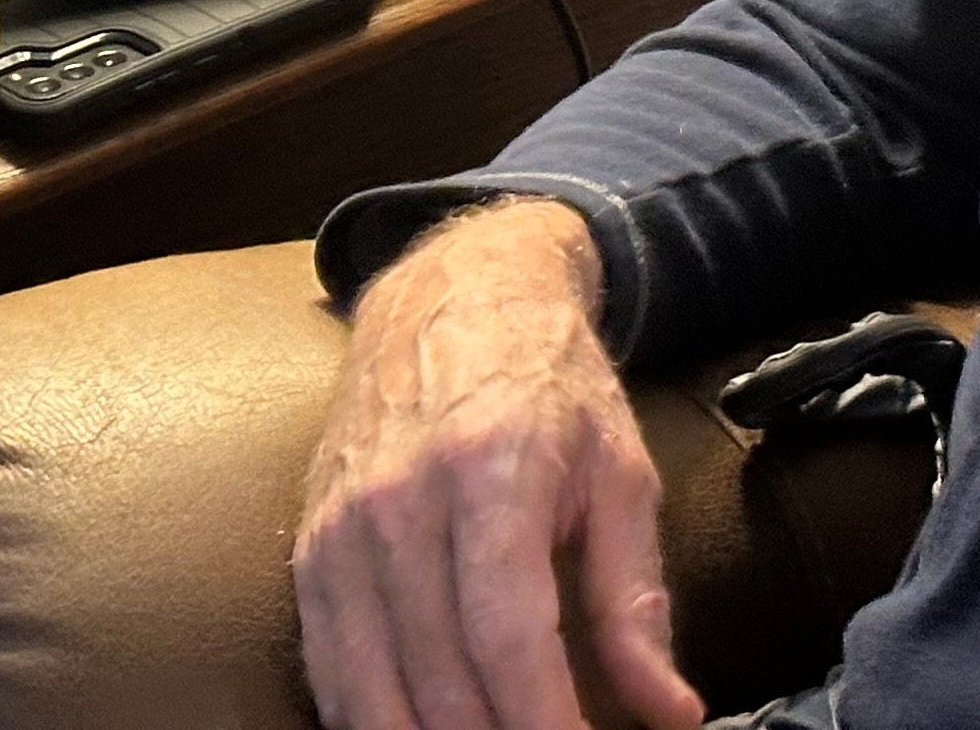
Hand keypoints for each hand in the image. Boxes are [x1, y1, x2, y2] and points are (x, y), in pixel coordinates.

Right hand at [293, 198, 700, 729]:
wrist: (452, 293)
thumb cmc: (548, 382)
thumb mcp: (621, 471)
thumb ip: (636, 600)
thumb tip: (669, 713)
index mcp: (490, 471)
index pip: (508, 637)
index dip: (544, 724)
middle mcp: (399, 501)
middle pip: (439, 677)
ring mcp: (342, 527)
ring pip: (373, 689)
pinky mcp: (310, 548)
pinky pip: (328, 669)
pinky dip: (369, 721)